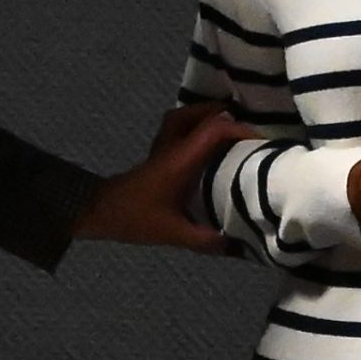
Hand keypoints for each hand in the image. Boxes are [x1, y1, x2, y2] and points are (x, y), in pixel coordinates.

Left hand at [74, 101, 250, 251]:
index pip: (214, 130)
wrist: (99, 211)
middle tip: (249, 132)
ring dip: (208, 117)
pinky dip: (194, 127)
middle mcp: (173, 146)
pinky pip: (178, 128)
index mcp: (181, 160)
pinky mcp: (156, 153)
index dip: (240, 131)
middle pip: (200, 114)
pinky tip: (204, 144)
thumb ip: (206, 240)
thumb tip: (238, 245)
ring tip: (229, 129)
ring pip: (185, 116)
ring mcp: (162, 147)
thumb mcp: (174, 234)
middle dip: (227, 117)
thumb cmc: (136, 219)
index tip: (261, 143)